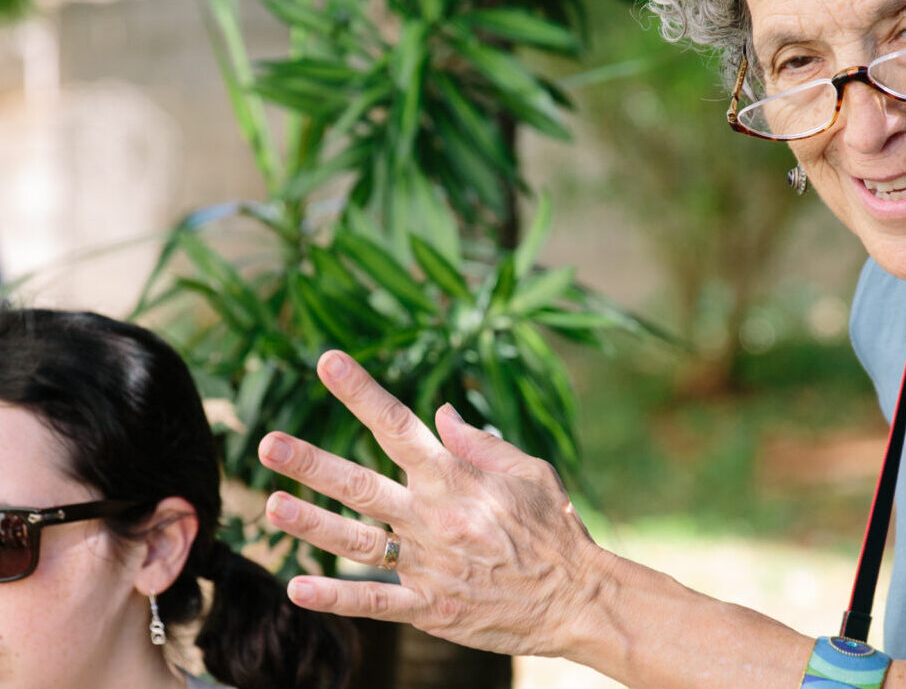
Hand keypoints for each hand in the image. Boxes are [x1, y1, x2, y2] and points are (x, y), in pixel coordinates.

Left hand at [258, 350, 603, 657]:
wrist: (575, 598)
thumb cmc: (556, 528)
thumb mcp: (530, 472)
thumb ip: (479, 443)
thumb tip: (437, 413)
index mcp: (457, 477)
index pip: (398, 425)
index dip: (360, 392)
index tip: (327, 362)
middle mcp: (435, 516)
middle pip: (361, 483)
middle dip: (312, 462)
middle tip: (266, 442)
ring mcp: (428, 564)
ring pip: (355, 541)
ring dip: (309, 524)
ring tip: (270, 506)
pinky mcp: (429, 607)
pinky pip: (374, 601)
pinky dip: (335, 597)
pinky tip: (298, 588)